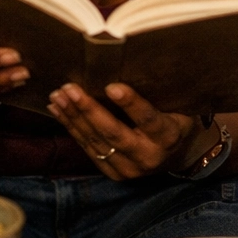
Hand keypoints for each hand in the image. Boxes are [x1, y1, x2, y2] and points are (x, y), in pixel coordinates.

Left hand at [47, 82, 201, 179]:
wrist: (179, 155)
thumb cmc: (176, 118)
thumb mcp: (178, 106)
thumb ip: (156, 93)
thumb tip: (127, 63)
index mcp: (169, 137)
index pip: (148, 119)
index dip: (130, 104)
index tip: (111, 86)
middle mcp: (149, 157)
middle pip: (114, 133)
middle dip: (89, 110)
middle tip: (70, 89)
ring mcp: (130, 169)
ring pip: (97, 142)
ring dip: (74, 118)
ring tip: (58, 96)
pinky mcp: (115, 174)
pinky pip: (90, 150)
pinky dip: (72, 129)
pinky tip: (59, 111)